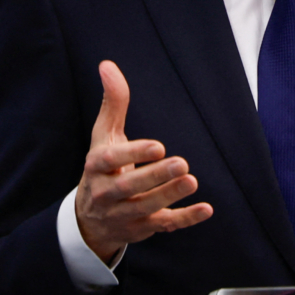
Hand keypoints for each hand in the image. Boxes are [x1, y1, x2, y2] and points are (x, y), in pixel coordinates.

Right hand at [75, 60, 213, 262]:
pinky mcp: (141, 228)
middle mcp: (106, 193)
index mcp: (96, 166)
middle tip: (182, 163)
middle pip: (129, 186)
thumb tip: (107, 65)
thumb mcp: (103, 135)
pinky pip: (164, 225)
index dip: (133, 153)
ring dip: (170, 196)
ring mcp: (124, 213)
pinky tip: (205, 209)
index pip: (111, 160)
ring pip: (146, 207)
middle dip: (155, 176)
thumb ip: (112, 103)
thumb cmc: (102, 167)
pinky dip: (185, 219)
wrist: (89, 219)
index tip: (158, 146)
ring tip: (192, 180)